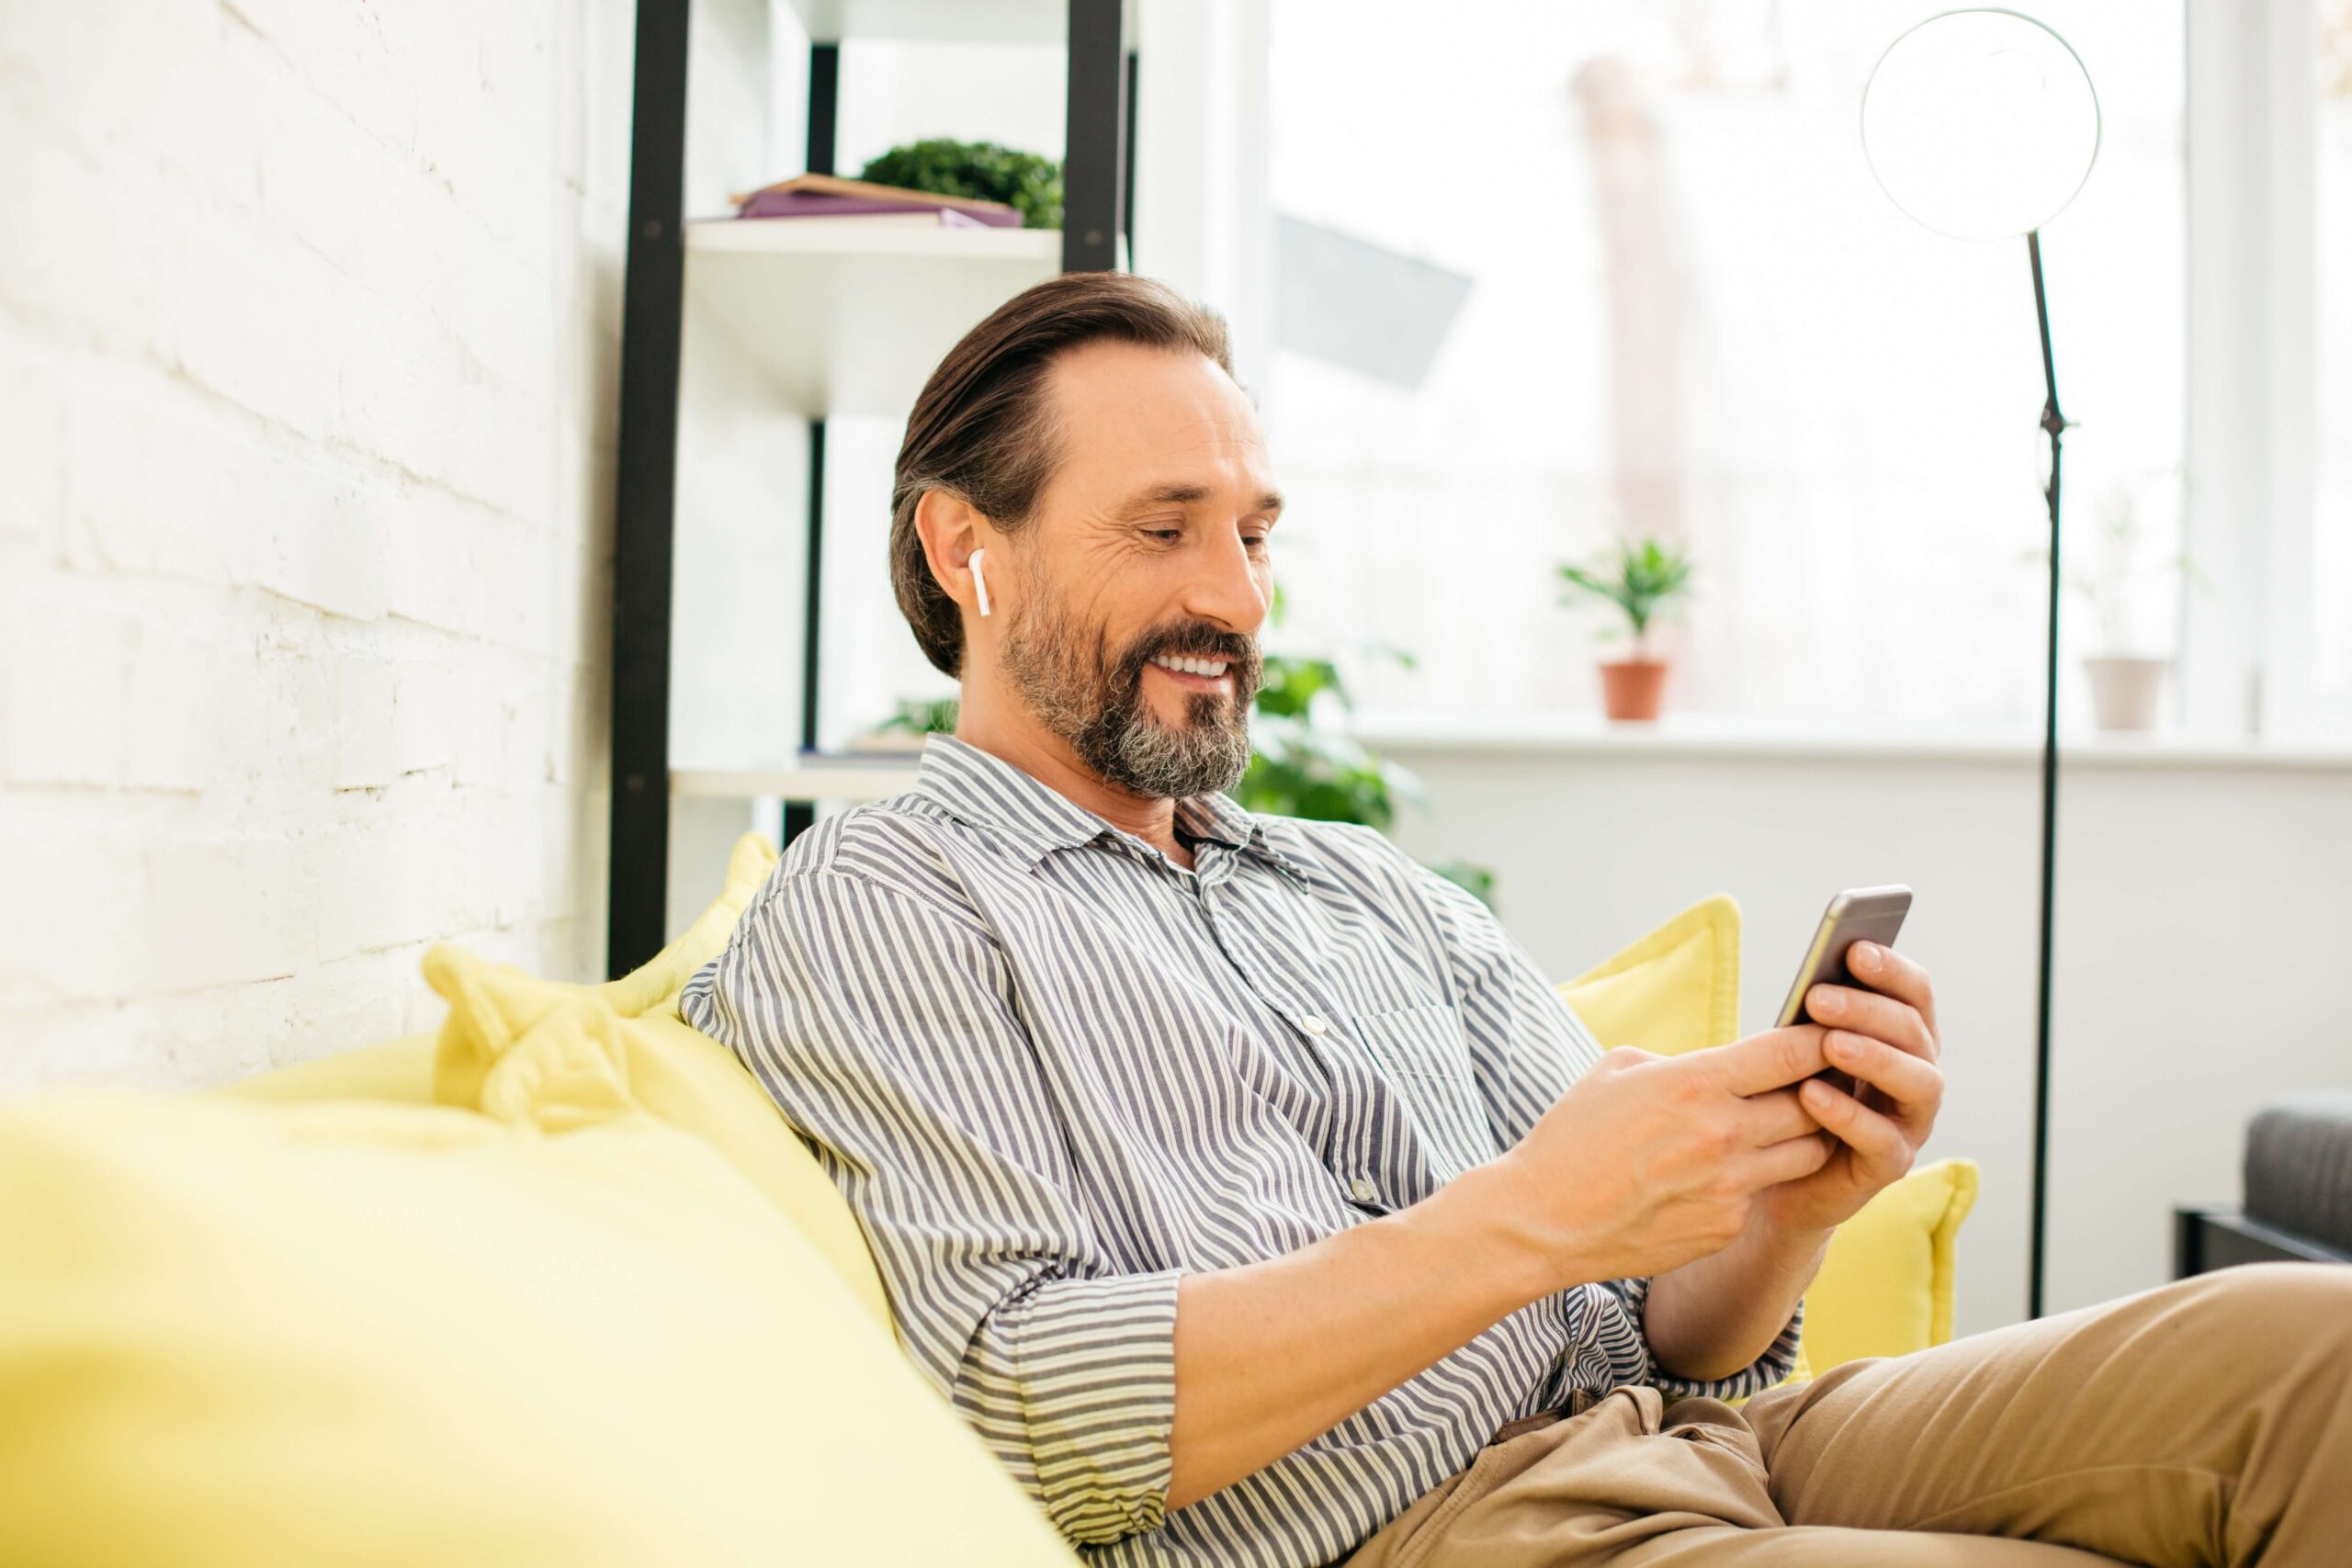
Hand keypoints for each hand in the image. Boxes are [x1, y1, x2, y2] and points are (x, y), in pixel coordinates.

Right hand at [1492, 1027, 1838, 1288]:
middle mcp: (1722, 1136)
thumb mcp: (1619, 1070)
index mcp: (1694, 1084)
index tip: (1830, 1035)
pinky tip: (1718, 1175)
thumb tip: (1729, 1067)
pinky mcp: (1725, 1228)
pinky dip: (1753, 1179)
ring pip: (1806, 1154)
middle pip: (1815, 1106)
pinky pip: (1762, 1194)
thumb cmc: (1573, 1136)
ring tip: (1778, 1125)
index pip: (1791, 1055)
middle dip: (1820, 1090)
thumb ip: (1685, 1064)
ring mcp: (1729, 1188)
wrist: (1543, 1220)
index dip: (1821, 1041)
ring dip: (1801, 1136)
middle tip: (1815, 1081)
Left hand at [1755, 940, 1944, 1236]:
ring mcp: (1910, 1121)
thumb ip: (1814, 1019)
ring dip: (1875, 1057)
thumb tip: (1811, 984)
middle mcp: (1918, 1074)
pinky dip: (1849, 1115)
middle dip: (1869, 1010)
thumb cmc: (1787, 1094)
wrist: (1773, 1175)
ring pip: (1918, 1083)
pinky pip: (1882, 1140)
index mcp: (1902, 1037)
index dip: (1891, 969)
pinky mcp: (1890, 1165)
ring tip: (1829, 1044)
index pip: (1915, 993)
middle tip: (1818, 998)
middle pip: (1914, 1032)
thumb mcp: (1797, 1048)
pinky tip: (1811, 1095)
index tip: (1854, 948)